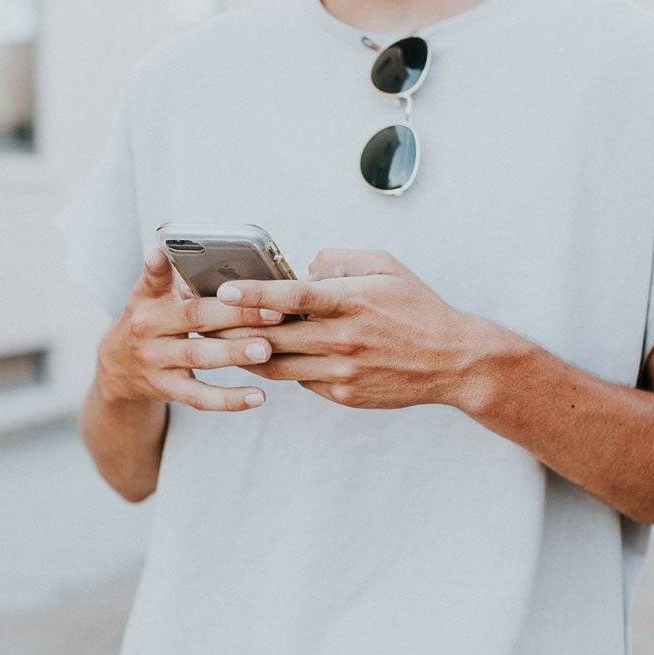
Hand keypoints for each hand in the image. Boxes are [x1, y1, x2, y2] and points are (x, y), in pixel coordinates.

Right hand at [95, 247, 284, 410]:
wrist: (115, 371)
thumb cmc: (149, 322)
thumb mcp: (148, 297)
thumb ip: (170, 276)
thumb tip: (199, 252)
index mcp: (147, 299)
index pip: (153, 279)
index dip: (159, 266)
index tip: (163, 252)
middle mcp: (148, 328)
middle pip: (194, 317)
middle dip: (235, 313)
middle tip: (273, 311)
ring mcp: (156, 361)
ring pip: (198, 356)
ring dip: (234, 352)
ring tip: (265, 349)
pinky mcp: (166, 389)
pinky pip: (200, 397)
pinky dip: (229, 400)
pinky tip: (258, 396)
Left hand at [212, 249, 500, 409]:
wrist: (452, 360)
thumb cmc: (417, 307)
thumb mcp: (385, 266)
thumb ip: (340, 260)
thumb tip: (303, 269)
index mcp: (351, 301)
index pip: (293, 296)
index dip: (254, 293)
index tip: (223, 290)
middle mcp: (343, 338)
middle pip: (273, 334)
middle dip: (233, 327)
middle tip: (201, 319)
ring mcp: (341, 370)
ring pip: (278, 364)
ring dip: (245, 353)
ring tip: (217, 341)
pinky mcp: (342, 394)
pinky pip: (299, 380)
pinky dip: (280, 367)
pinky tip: (262, 357)